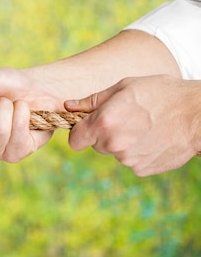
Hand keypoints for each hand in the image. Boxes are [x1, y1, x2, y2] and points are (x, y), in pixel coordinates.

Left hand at [65, 75, 200, 175]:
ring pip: (115, 153)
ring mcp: (128, 160)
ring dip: (123, 143)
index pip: (74, 141)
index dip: (80, 132)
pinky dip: (138, 153)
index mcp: (104, 123)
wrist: (198, 114)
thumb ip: (92, 101)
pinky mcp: (142, 170)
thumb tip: (68, 106)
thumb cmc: (161, 93)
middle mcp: (113, 144)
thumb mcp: (124, 87)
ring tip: (144, 126)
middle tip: (127, 119)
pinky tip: (153, 138)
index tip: (89, 126)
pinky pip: (131, 162)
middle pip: (96, 145)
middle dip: (104, 135)